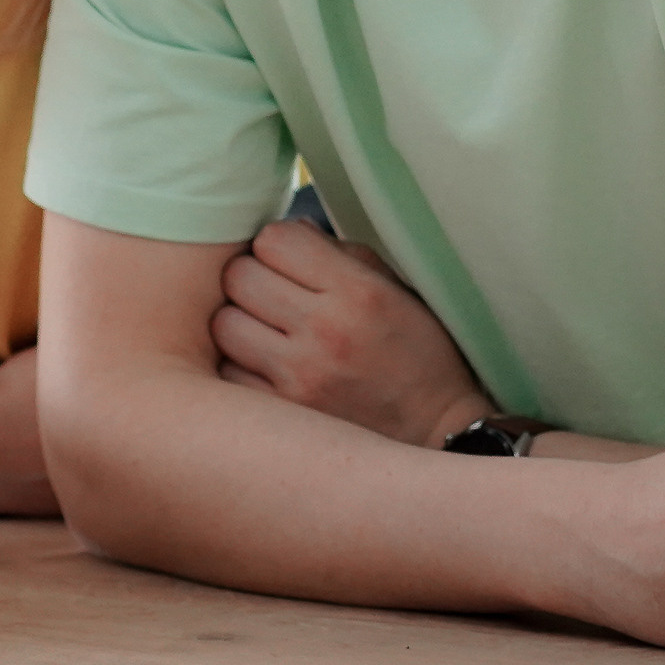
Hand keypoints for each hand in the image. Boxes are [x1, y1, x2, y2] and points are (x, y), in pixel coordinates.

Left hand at [212, 219, 490, 446]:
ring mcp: (300, 377)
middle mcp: (325, 331)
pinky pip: (230, 375)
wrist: (439, 433)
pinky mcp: (285, 415)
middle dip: (251, 278)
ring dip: (239, 322)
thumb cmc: (418, 353)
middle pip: (238, 276)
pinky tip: (266, 368)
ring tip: (265, 331)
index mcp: (357, 291)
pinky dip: (240, 368)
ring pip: (224, 324)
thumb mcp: (396, 289)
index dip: (277, 245)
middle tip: (272, 294)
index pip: (273, 239)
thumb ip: (341, 254)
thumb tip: (290, 232)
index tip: (289, 261)